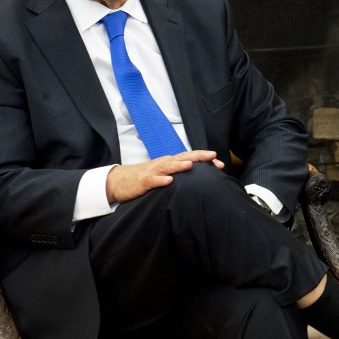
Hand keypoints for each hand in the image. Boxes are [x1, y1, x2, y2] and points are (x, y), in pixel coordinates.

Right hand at [105, 150, 223, 203]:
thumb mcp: (164, 174)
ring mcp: (152, 172)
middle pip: (182, 158)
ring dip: (179, 166)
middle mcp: (163, 164)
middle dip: (197, 157)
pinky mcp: (143, 182)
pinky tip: (169, 181)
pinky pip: (152, 180)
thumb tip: (199, 178)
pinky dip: (161, 180)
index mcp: (169, 162)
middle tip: (212, 156)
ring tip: (191, 165)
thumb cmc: (145, 177)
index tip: (219, 163)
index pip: (189, 158)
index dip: (204, 159)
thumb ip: (179, 174)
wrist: (119, 181)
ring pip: (167, 167)